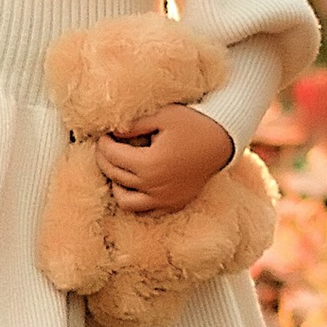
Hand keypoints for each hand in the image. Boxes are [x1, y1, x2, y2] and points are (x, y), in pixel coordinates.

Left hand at [98, 111, 234, 215]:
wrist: (223, 141)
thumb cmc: (194, 124)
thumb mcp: (162, 116)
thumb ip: (134, 125)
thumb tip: (112, 131)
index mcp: (150, 164)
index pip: (112, 156)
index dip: (103, 143)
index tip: (105, 134)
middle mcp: (155, 187)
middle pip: (115, 176)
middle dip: (104, 159)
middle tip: (106, 146)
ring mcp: (165, 199)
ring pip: (126, 202)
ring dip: (116, 184)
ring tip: (119, 167)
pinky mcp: (175, 203)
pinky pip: (147, 211)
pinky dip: (136, 199)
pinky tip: (136, 182)